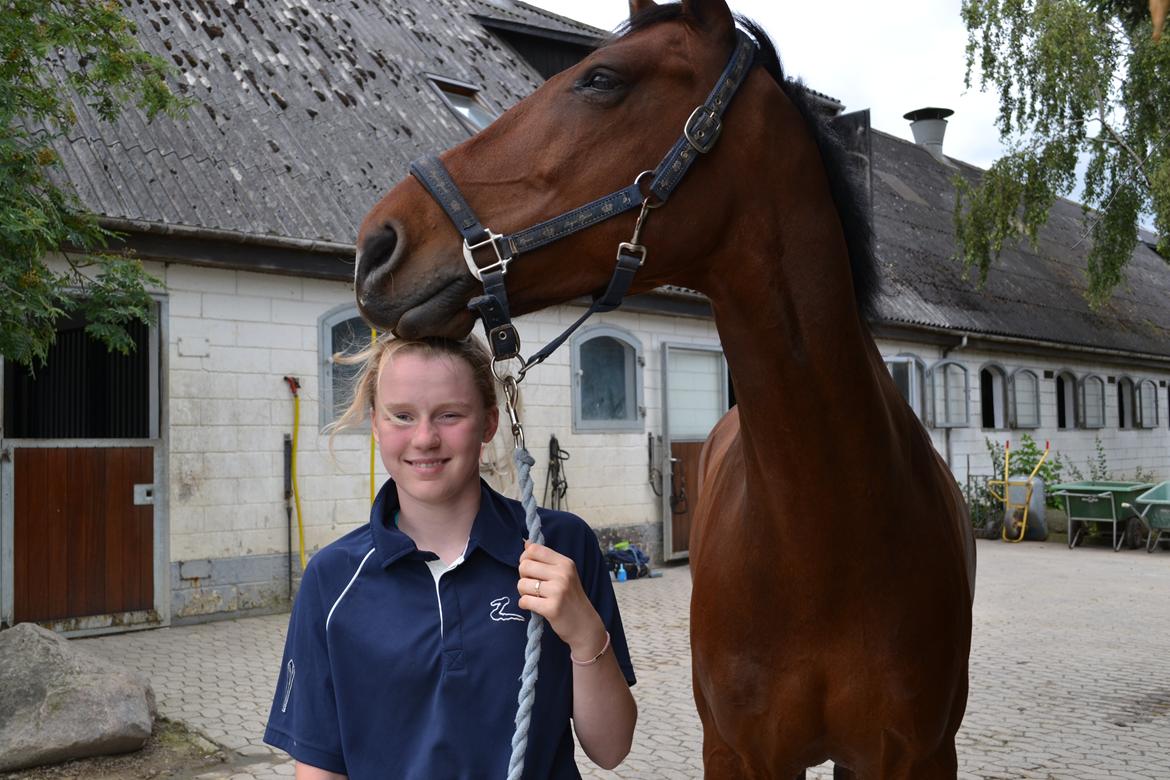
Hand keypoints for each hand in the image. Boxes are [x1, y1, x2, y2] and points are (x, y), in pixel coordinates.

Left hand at [517, 541, 606, 658]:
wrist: (585, 625)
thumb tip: (525, 543)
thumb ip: (545, 560)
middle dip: (523, 576)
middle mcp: (562, 574)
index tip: (530, 569)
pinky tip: (535, 607)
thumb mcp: (564, 574)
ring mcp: (558, 591)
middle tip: (533, 586)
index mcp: (565, 562)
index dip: (525, 558)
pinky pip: (524, 601)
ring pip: (521, 584)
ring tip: (535, 597)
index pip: (534, 549)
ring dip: (523, 592)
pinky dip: (525, 604)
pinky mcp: (551, 608)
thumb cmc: (571, 598)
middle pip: (524, 565)